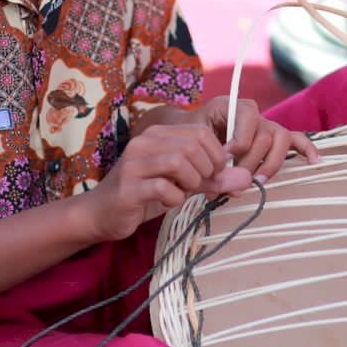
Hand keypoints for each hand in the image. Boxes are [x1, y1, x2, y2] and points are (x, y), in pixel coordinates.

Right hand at [82, 122, 250, 242]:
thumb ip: (212, 179)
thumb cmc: (144, 195)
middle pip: (193, 146)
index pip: (201, 132)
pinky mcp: (128, 187)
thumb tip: (246, 179)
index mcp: (158, 135)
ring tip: (184, 192)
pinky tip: (167, 201)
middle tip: (202, 186)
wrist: (100, 214)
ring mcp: (134, 164)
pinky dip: (174, 197)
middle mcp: (144, 143)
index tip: (215, 174)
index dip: (217, 155)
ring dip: (191, 182)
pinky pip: (164, 188)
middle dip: (207, 170)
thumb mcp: (182, 184)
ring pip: (179, 162)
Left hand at [188, 96, 320, 184]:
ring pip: (281, 139)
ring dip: (270, 163)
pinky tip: (315, 161)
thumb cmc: (194, 133)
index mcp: (234, 105)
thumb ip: (206, 157)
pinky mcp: (275, 138)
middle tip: (235, 179)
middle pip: (264, 135)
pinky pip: (297, 140)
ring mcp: (268, 125)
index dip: (238, 142)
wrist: (194, 131)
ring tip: (258, 180)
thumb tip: (218, 186)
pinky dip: (307, 149)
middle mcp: (255, 113)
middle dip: (250, 161)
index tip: (223, 159)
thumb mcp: (195, 138)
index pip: (248, 118)